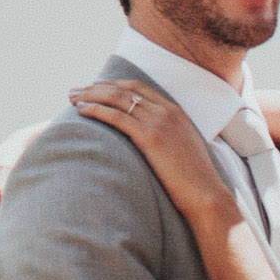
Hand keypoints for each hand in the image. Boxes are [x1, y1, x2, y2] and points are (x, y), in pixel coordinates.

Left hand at [69, 80, 235, 222]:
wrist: (206, 195)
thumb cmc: (192, 181)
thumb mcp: (181, 149)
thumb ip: (166, 137)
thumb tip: (146, 140)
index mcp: (175, 111)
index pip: (138, 88)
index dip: (113, 84)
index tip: (94, 87)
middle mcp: (167, 111)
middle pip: (125, 89)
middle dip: (97, 86)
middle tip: (76, 90)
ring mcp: (160, 122)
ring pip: (118, 99)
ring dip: (92, 95)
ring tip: (73, 98)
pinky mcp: (151, 137)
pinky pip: (117, 117)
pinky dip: (97, 110)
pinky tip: (83, 111)